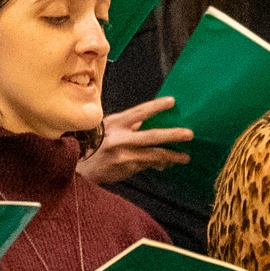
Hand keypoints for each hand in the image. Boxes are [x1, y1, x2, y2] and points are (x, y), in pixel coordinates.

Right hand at [75, 97, 192, 184]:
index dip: (156, 106)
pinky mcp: (126, 169)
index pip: (139, 112)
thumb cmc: (96, 143)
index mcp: (116, 123)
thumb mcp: (109, 128)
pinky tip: (167, 164)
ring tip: (185, 157)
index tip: (172, 101)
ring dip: (172, 156)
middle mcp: (120, 138)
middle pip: (152, 136)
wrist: (80, 166)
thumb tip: (149, 121)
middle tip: (189, 134)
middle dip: (173, 135)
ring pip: (153, 155)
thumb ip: (129, 125)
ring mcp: (124, 155)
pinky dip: (159, 164)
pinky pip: (147, 165)